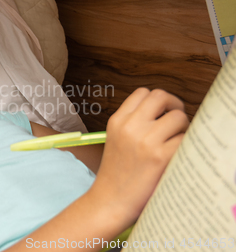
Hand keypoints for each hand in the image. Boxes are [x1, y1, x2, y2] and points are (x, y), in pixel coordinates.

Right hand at [89, 88, 188, 225]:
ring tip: (175, 143)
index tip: (162, 113)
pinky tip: (174, 156)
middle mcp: (130, 126)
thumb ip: (133, 122)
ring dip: (182, 128)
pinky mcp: (160, 157)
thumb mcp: (115, 139)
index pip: (143, 92)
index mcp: (117, 120)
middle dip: (174, 106)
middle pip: (161, 96)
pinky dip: (184, 146)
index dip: (158, 101)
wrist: (110, 201)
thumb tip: (165, 111)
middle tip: (176, 122)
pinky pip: (184, 139)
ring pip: (178, 117)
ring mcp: (145, 140)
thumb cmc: (116, 173)